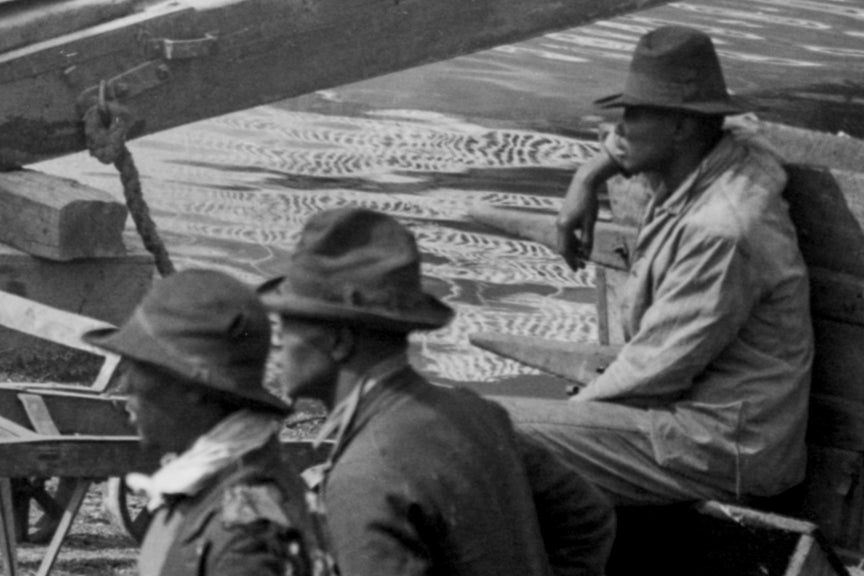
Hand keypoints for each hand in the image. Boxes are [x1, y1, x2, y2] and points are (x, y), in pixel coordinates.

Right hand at [556, 149, 620, 269]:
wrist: (583, 183)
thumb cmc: (588, 202)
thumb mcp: (590, 223)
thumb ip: (588, 239)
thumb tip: (586, 255)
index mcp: (565, 227)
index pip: (565, 250)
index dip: (572, 261)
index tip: (579, 269)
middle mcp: (559, 225)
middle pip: (563, 247)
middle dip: (572, 257)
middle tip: (582, 266)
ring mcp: (560, 221)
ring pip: (564, 241)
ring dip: (573, 249)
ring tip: (584, 256)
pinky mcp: (563, 217)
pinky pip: (566, 234)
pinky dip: (572, 241)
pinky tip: (581, 244)